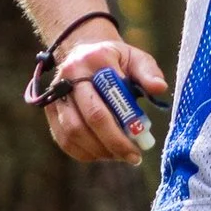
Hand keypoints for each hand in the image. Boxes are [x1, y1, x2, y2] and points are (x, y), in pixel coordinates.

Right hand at [40, 33, 170, 163]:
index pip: (109, 95)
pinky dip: (84, 153)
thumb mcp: (135, 58)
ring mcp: (55, 96)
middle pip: (91, 117)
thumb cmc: (115, 60)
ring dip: (99, 150)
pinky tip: (103, 153)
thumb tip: (160, 89)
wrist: (82, 53)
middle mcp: (69, 77)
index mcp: (94, 60)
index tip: (142, 141)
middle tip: (134, 157)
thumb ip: (148, 72)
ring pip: (74, 132)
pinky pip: (64, 140)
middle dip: (115, 142)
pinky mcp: (50, 112)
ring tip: (119, 156)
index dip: (125, 121)